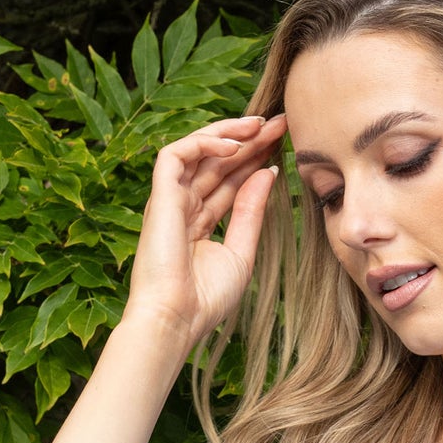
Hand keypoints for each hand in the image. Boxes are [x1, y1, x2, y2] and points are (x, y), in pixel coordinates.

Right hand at [123, 113, 287, 356]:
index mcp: (200, 222)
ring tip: (260, 124)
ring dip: (228, 133)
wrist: (177, 319)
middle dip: (249, 140)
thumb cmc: (206, 299)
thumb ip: (251, 212)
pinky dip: (204, 144)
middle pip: (218, 162)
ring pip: (197, 150)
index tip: (284, 144)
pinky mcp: (159, 196)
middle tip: (280, 123)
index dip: (255, 159)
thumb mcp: (241, 251)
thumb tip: (268, 174)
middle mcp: (183, 206)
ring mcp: (169, 200)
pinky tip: (234, 145)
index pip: (229, 180)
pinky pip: (176, 155)